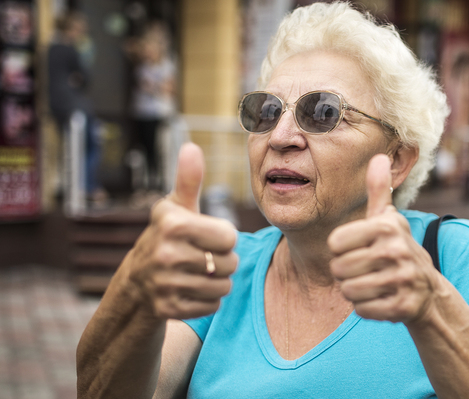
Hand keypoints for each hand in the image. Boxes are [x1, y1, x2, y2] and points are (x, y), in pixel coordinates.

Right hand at [126, 143, 237, 318]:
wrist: (135, 284)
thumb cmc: (165, 238)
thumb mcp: (175, 209)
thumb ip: (188, 180)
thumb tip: (191, 147)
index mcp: (172, 224)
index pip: (229, 236)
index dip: (222, 237)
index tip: (204, 237)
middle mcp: (166, 253)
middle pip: (230, 263)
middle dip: (221, 261)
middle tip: (201, 258)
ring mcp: (165, 283)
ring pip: (223, 286)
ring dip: (216, 282)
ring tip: (197, 274)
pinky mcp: (169, 309)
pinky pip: (212, 306)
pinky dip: (206, 300)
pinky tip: (189, 290)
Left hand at [328, 154, 439, 323]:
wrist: (428, 291)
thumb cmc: (397, 249)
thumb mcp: (388, 220)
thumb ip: (378, 190)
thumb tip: (378, 156)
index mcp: (387, 226)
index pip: (335, 243)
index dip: (341, 250)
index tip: (358, 250)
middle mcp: (396, 250)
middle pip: (338, 269)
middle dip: (346, 273)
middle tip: (365, 270)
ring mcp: (402, 280)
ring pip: (348, 291)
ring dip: (354, 291)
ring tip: (372, 284)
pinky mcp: (403, 307)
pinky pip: (362, 310)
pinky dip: (366, 308)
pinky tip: (380, 299)